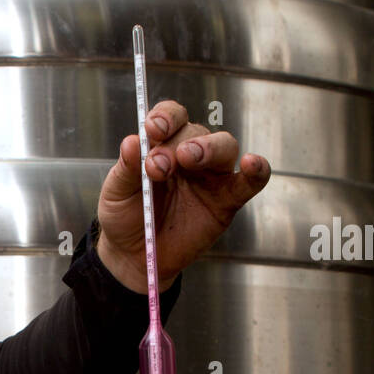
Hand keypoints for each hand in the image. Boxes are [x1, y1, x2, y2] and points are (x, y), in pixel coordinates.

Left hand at [95, 100, 269, 293]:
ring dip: (209, 148)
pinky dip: (256, 171)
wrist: (134, 256)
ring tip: (188, 159)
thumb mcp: (116, 193)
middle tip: (160, 165)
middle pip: (197, 132)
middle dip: (180, 142)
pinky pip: (248, 183)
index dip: (166, 117)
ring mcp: (211, 177)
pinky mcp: (227, 201)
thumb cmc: (125, 218)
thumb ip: (126, 169)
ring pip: (224, 147)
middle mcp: (190, 155)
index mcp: (162, 145)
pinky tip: (252, 163)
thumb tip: (132, 142)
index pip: (171, 117)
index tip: (153, 129)